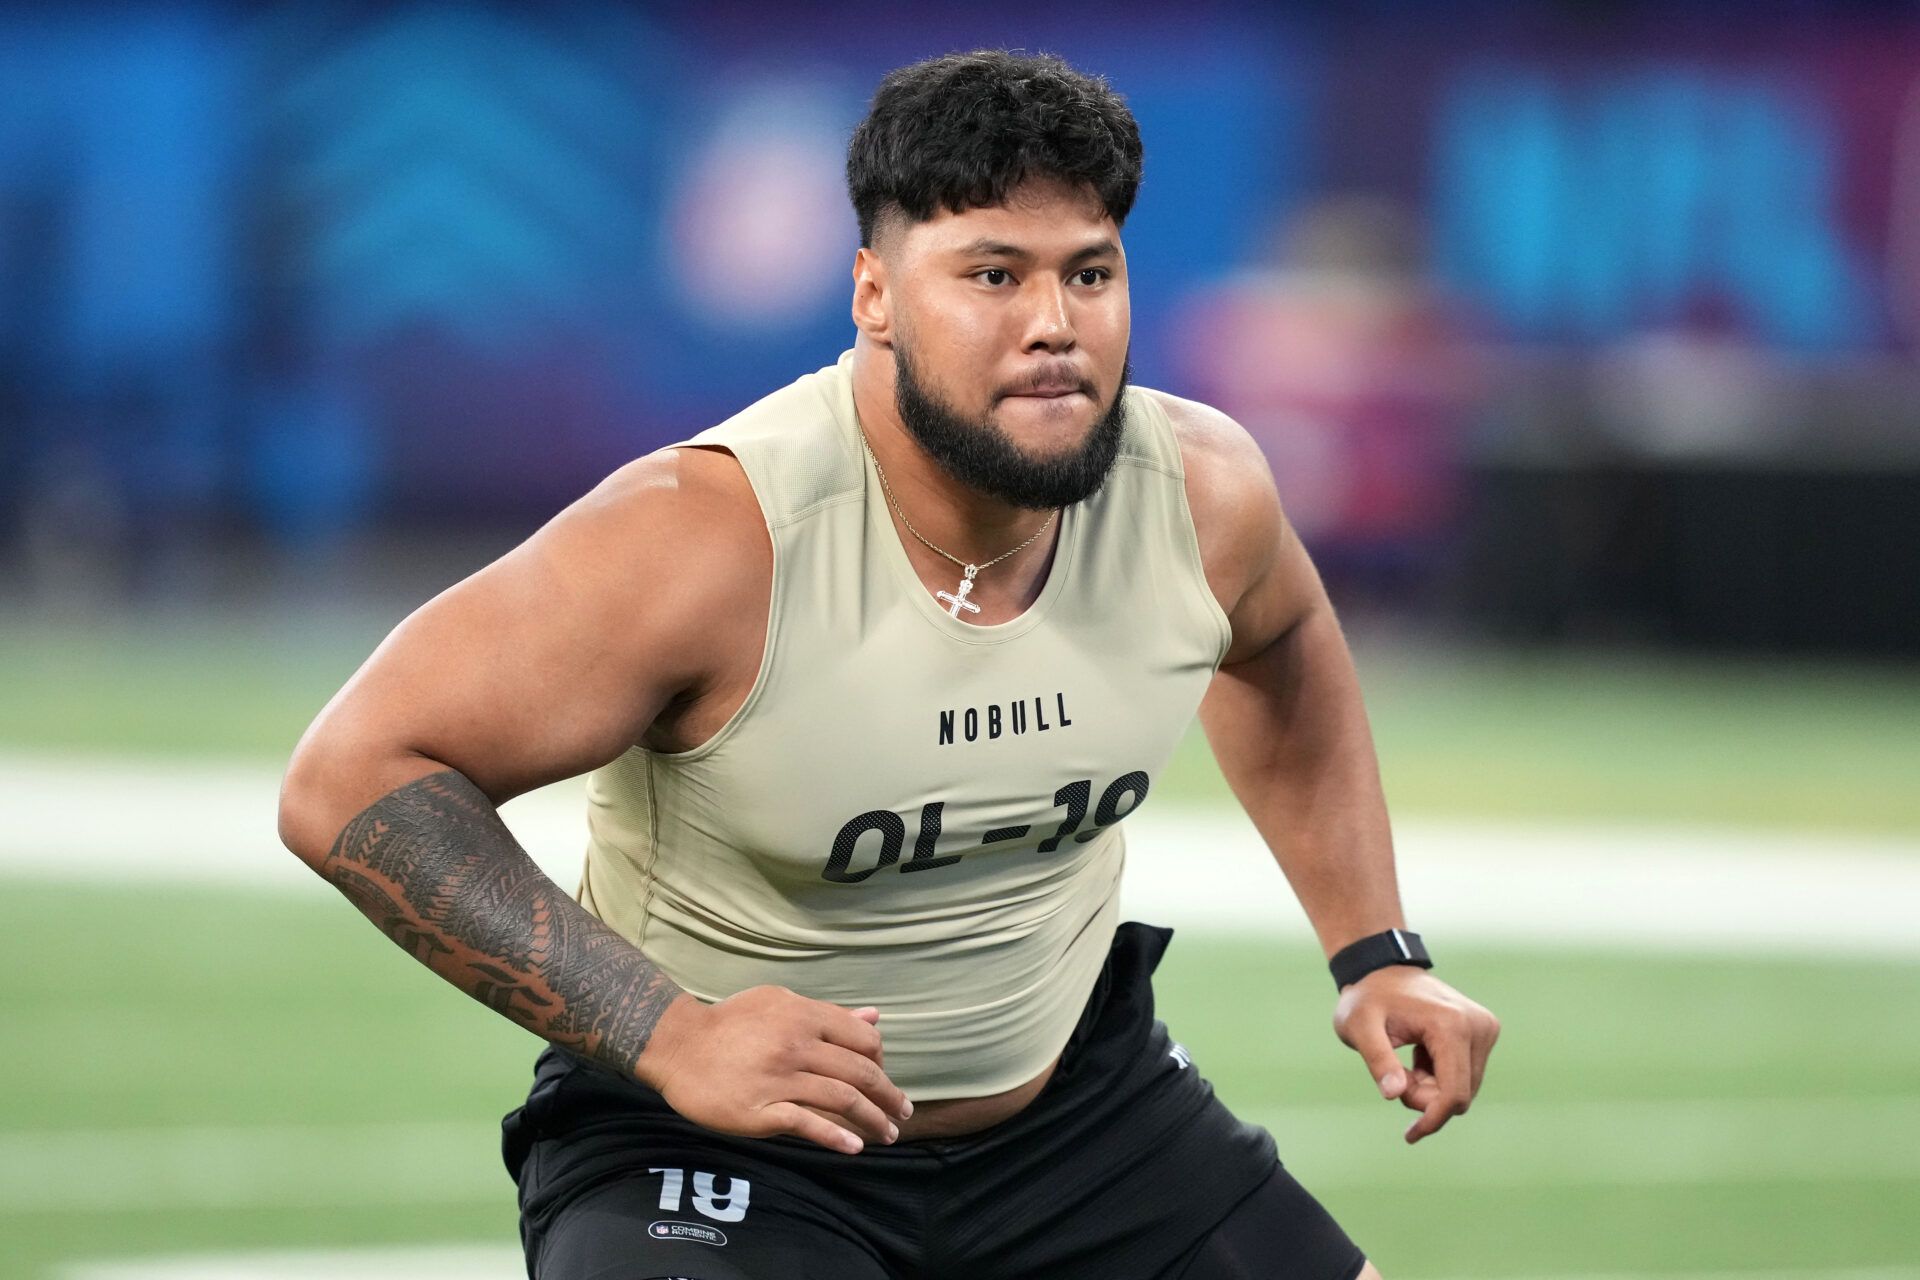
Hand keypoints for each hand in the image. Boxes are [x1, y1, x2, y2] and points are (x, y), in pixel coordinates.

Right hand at [638, 986, 913, 1153]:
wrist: (678, 1044)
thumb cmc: (730, 1022)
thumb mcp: (779, 1003)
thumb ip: (827, 1014)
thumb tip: (873, 1018)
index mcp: (804, 1016)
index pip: (862, 1040)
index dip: (882, 1063)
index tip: (885, 1080)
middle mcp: (797, 1045)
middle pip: (859, 1072)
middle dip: (888, 1096)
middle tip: (902, 1113)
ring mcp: (779, 1079)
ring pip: (841, 1099)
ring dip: (872, 1119)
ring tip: (887, 1134)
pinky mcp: (760, 1110)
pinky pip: (806, 1123)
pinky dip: (834, 1136)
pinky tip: (853, 1147)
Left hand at [1332, 967, 1499, 1143]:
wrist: (1382, 971)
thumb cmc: (1367, 999)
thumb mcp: (1358, 1027)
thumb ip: (1377, 1060)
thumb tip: (1395, 1094)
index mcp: (1451, 1025)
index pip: (1453, 1093)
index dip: (1433, 1119)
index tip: (1410, 1135)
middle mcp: (1478, 1026)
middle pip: (1459, 1094)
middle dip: (1425, 1098)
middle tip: (1394, 1076)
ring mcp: (1485, 1028)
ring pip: (1463, 1088)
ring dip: (1431, 1088)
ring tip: (1405, 1063)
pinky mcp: (1484, 1031)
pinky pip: (1465, 1076)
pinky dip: (1439, 1077)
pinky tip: (1419, 1056)